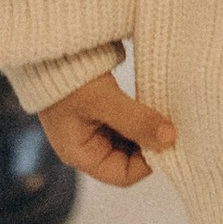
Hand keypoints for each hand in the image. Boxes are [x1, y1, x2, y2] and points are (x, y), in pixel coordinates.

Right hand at [39, 67, 176, 187]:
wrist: (52, 48)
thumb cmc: (68, 77)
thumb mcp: (104, 101)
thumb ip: (136, 121)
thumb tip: (171, 139)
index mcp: (79, 154)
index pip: (122, 175)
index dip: (147, 164)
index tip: (167, 142)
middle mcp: (86, 146)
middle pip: (127, 160)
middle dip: (148, 146)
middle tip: (169, 127)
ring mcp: (92, 129)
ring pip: (129, 141)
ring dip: (145, 130)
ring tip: (161, 116)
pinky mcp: (99, 112)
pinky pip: (126, 124)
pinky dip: (140, 118)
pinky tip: (151, 106)